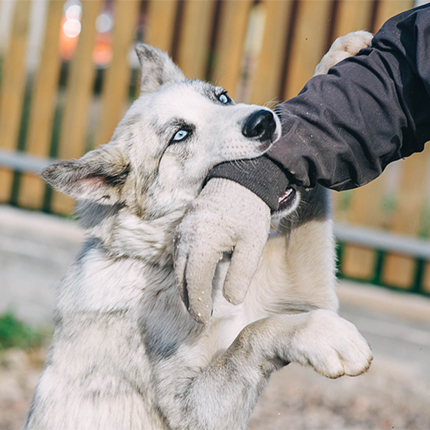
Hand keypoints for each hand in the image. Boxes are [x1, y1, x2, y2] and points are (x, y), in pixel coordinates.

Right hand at [174, 178, 270, 323]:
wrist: (241, 179)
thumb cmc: (250, 211)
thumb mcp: (253, 244)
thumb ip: (242, 274)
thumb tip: (231, 300)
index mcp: (202, 241)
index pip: (194, 280)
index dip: (197, 302)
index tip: (204, 319)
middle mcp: (185, 236)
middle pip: (180, 275)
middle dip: (188, 298)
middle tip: (199, 317)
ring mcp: (182, 230)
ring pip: (177, 266)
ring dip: (184, 286)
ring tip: (196, 303)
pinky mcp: (184, 226)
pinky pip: (179, 254)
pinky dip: (184, 271)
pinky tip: (193, 279)